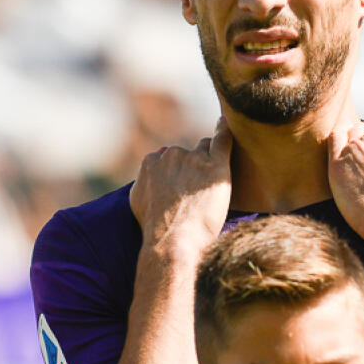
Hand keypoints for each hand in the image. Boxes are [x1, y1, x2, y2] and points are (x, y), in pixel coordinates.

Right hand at [130, 118, 232, 255]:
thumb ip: (143, 180)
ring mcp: (194, 158)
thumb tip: (151, 168)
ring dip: (208, 159)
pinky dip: (224, 130)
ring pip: (205, 148)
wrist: (174, 240)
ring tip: (213, 181)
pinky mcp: (215, 165)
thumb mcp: (137, 201)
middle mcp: (172, 155)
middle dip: (193, 166)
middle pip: (188, 152)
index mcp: (152, 162)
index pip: (168, 156)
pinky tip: (226, 124)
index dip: (178, 170)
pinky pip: (222, 139)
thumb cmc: (156, 228)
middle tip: (199, 190)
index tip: (183, 184)